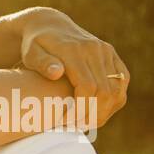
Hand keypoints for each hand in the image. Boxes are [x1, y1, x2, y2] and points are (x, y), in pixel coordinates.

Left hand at [12, 7, 129, 127]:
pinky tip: (98, 112)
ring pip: (116, 90)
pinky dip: (114, 101)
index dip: (80, 109)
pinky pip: (122, 82)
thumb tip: (57, 72)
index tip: (66, 122)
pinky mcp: (112, 55)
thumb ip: (42, 63)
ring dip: (104, 111)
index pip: (87, 87)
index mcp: (75, 51)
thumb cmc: (35, 45)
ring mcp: (107, 52)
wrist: (50, 26)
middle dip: (92, 114)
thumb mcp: (31, 53)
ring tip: (86, 123)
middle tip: (75, 127)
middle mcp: (96, 50)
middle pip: (104, 91)